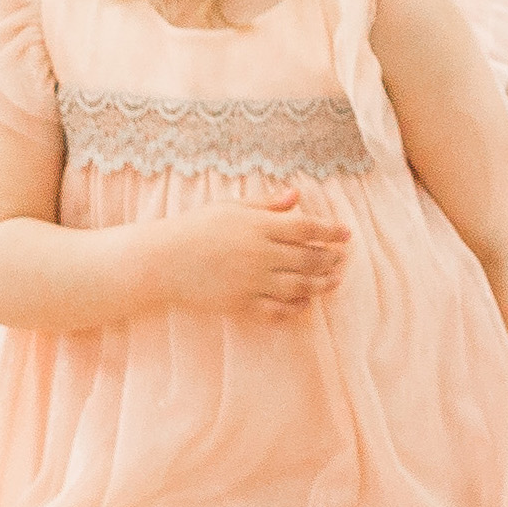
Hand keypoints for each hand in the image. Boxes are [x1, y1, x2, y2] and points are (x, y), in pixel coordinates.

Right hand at [159, 186, 348, 314]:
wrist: (161, 261)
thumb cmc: (193, 228)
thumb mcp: (229, 208)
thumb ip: (265, 205)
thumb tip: (296, 197)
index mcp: (259, 226)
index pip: (307, 228)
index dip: (331, 231)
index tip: (346, 234)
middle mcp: (260, 254)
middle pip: (310, 258)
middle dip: (330, 259)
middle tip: (341, 260)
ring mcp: (252, 281)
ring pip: (300, 286)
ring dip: (322, 284)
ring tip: (333, 282)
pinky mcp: (242, 302)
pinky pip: (278, 308)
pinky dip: (296, 307)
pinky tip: (305, 304)